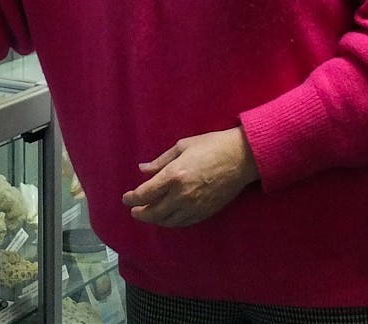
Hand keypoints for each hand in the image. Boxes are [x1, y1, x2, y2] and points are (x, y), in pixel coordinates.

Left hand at [121, 127, 258, 227]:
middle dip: (140, 212)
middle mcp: (181, 195)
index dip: (132, 198)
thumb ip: (160, 161)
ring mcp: (194, 206)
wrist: (241, 158)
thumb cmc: (211, 145)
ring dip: (154, 220)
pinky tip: (167, 218)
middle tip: (134, 210)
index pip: (145, 194)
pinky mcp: (205, 212)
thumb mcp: (182, 146)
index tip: (126, 198)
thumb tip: (142, 169)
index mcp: (173, 176)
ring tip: (148, 215)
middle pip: (153, 212)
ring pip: (167, 221)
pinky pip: (183, 222)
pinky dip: (171, 222)